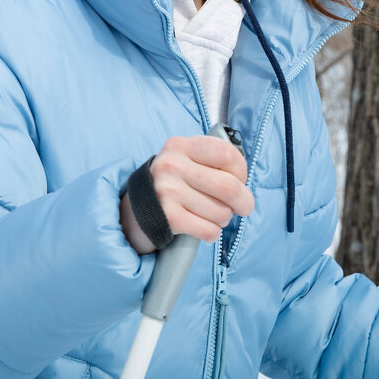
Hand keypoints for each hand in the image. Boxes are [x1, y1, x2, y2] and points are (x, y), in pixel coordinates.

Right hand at [120, 134, 253, 253]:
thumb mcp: (185, 160)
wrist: (135, 209)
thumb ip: (211, 162)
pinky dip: (212, 233)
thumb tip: (243, 182)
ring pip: (220, 212)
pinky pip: (208, 230)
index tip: (240, 180)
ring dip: (224, 218)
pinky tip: (203, 227)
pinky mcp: (167, 217)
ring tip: (212, 215)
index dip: (242, 171)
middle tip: (243, 207)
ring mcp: (167, 191)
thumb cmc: (173, 183)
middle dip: (244, 201)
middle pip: (228, 186)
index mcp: (180, 146)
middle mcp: (171, 165)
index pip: (227, 154)